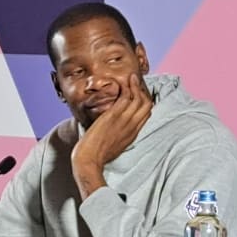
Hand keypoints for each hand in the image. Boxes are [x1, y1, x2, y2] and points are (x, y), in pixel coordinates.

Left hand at [71, 73, 152, 197]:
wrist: (90, 159)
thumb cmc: (98, 155)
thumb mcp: (115, 146)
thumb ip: (119, 135)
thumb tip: (116, 130)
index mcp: (133, 134)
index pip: (146, 115)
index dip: (145, 104)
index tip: (140, 96)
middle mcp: (132, 126)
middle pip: (147, 105)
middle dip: (144, 93)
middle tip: (137, 84)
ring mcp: (124, 120)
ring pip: (139, 99)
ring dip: (136, 86)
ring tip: (132, 77)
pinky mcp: (114, 115)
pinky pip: (126, 97)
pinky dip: (128, 87)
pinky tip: (125, 81)